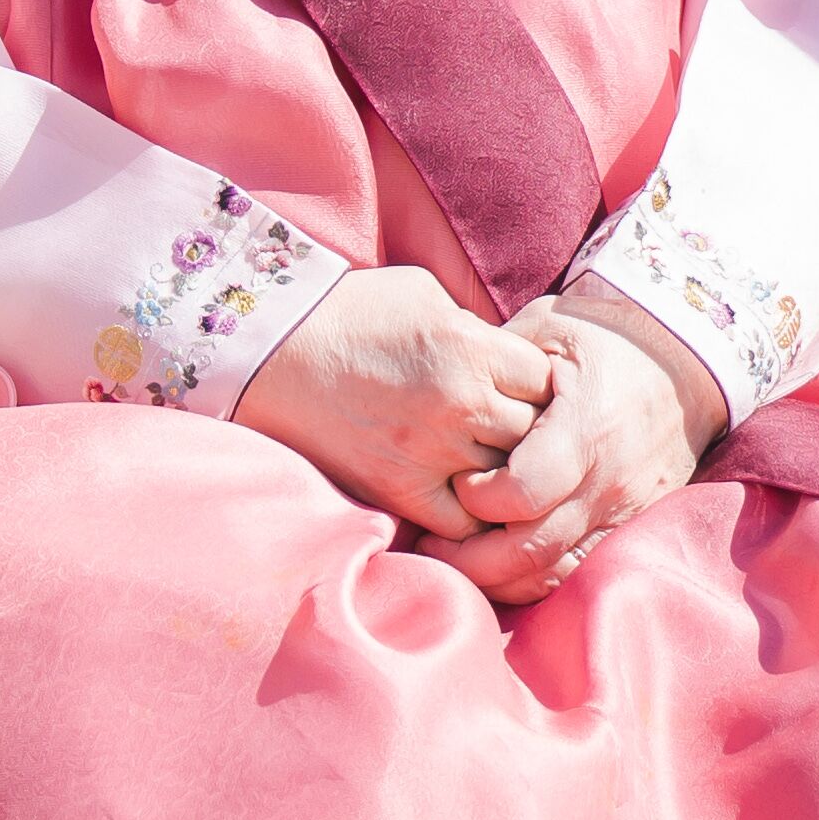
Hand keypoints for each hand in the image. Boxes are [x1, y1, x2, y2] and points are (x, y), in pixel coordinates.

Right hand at [238, 262, 560, 541]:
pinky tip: (469, 499)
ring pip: (506, 480)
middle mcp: (459, 403)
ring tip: (497, 464)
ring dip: (505, 473)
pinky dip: (474, 516)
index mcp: (472, 349)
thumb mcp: (427, 296)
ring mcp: (429, 452)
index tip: (525, 389)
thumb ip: (478, 331)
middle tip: (514, 429)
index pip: (546, 382)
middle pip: (534, 434)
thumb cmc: (351, 312)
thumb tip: (512, 357)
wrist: (272, 351)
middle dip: (531, 431)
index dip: (541, 386)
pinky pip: (464, 523)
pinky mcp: (398, 490)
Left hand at [448, 286, 721, 597]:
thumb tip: (442, 390)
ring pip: (551, 572)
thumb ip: (495, 363)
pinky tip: (506, 560)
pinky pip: (578, 568)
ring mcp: (624, 508)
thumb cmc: (608, 334)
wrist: (687, 358)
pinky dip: (536, 574)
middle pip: (529, 551)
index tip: (458, 479)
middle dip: (471, 557)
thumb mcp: (548, 328)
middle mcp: (607, 480)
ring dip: (500, 576)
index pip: (519, 495)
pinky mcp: (631, 522)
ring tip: (464, 556)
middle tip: (436, 539)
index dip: (475, 498)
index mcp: (584, 429)